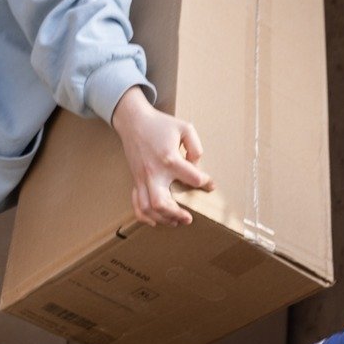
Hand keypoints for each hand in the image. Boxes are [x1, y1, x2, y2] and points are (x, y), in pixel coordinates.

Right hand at [111, 87, 212, 227]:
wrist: (133, 121)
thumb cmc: (160, 124)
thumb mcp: (185, 128)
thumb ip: (195, 146)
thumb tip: (196, 164)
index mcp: (169, 158)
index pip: (192, 178)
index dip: (204, 182)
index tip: (209, 184)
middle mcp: (153, 172)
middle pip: (161, 203)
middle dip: (176, 214)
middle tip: (189, 218)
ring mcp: (142, 178)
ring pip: (147, 208)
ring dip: (162, 218)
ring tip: (176, 221)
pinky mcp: (135, 180)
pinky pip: (136, 203)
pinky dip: (144, 216)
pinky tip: (156, 221)